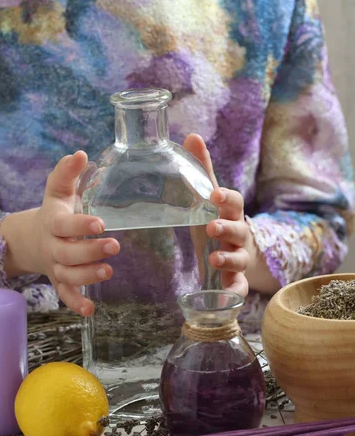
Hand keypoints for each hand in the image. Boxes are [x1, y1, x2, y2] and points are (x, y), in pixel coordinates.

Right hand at [1, 151, 119, 316]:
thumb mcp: (57, 191)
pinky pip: (65, 295)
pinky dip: (75, 303)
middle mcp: (53, 246)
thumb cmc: (54, 211)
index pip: (64, 224)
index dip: (80, 225)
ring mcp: (55, 266)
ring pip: (68, 274)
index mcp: (53, 222)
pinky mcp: (59, 281)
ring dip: (87, 276)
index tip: (100, 223)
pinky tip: (90, 310)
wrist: (31, 239)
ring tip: (108, 271)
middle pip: (67, 252)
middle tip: (114, 246)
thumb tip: (80, 154)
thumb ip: (67, 173)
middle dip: (90, 251)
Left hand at [184, 134, 250, 297]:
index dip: (226, 197)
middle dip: (226, 226)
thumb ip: (202, 170)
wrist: (242, 252)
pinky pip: (238, 287)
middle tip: (211, 226)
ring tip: (213, 258)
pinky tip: (226, 300)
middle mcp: (239, 233)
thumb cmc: (220, 219)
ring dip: (228, 257)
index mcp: (231, 212)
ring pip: (239, 257)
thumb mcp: (210, 198)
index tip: (214, 194)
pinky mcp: (236, 278)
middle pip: (238, 228)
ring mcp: (240, 256)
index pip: (234, 201)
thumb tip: (192, 135)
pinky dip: (233, 293)